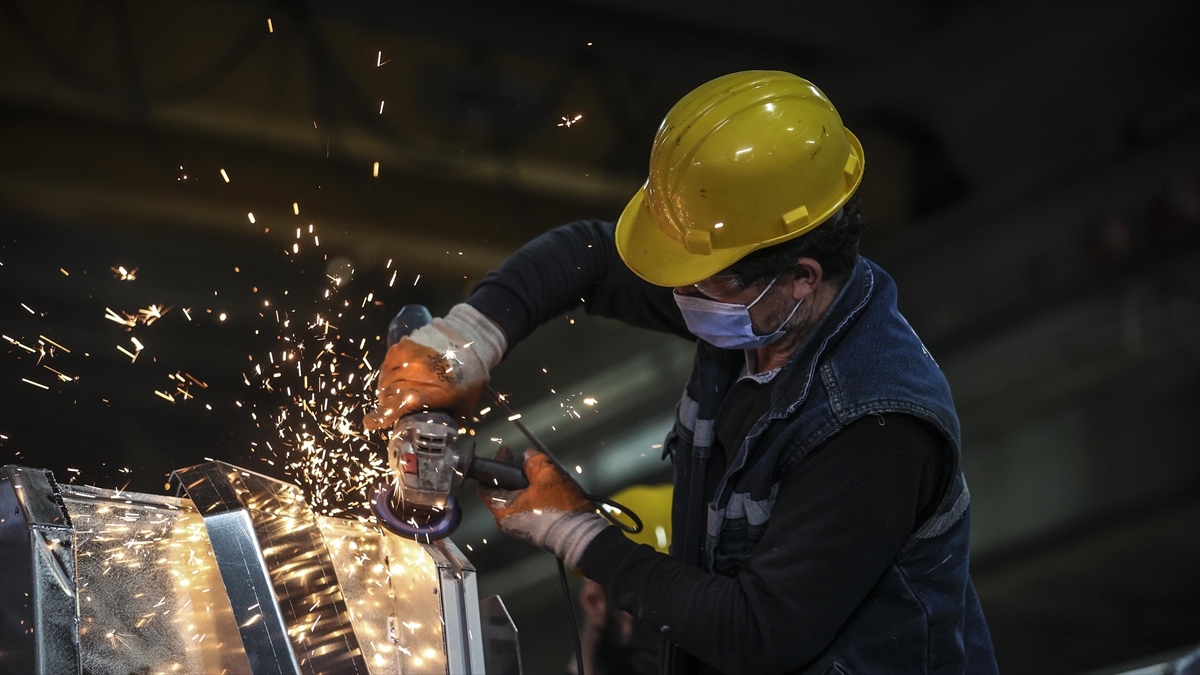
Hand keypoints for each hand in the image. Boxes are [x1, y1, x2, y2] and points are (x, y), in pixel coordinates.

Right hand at [364, 333, 483, 428]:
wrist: (471, 340)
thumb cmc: (471, 374)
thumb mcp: (465, 404)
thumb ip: (452, 420)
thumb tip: (445, 435)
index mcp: (426, 395)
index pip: (393, 408)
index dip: (379, 417)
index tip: (371, 422)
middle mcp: (412, 377)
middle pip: (386, 395)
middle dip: (387, 404)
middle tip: (395, 407)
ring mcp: (405, 359)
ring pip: (385, 379)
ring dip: (387, 388)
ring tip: (398, 390)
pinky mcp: (402, 346)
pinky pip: (388, 363)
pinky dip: (390, 372)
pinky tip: (399, 375)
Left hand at [479, 447, 607, 567]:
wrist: (576, 535)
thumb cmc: (558, 508)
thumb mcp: (547, 476)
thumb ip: (534, 462)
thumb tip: (528, 456)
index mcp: (501, 508)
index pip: (485, 484)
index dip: (494, 466)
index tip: (507, 453)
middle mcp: (505, 520)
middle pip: (501, 490)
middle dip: (512, 473)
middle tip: (523, 461)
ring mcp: (517, 526)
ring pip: (514, 498)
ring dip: (523, 484)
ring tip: (537, 473)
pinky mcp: (530, 529)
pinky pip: (524, 507)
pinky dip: (530, 495)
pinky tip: (543, 487)